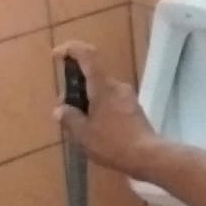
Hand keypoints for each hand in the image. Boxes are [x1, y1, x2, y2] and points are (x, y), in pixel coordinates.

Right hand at [52, 41, 155, 177]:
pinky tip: (96, 129)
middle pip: (92, 75)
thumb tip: (60, 110)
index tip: (57, 55)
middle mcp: (117, 86)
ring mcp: (128, 97)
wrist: (148, 156)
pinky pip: (111, 101)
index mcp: (102, 86)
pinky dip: (99, 108)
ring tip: (79, 123)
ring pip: (102, 90)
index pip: (88, 55)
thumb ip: (70, 119)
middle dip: (75, 87)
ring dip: (87, 99)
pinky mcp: (134, 109)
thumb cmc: (113, 143)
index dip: (70, 49)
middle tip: (65, 108)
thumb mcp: (84, 134)